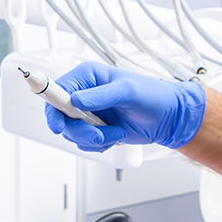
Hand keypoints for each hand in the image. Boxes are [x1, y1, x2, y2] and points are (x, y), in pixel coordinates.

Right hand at [44, 61, 206, 150]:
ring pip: (72, 132)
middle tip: (97, 133)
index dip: (54, 107)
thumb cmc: (153, 96)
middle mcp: (84, 93)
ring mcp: (88, 112)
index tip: (58, 124)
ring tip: (115, 132)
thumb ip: (100, 96)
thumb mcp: (127, 92)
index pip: (58, 90)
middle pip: (61, 116)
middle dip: (78, 129)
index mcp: (88, 77)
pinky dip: (99, 144)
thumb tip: (77, 100)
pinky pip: (83, 142)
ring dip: (93, 138)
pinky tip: (115, 136)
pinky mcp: (94, 128)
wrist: (168, 117)